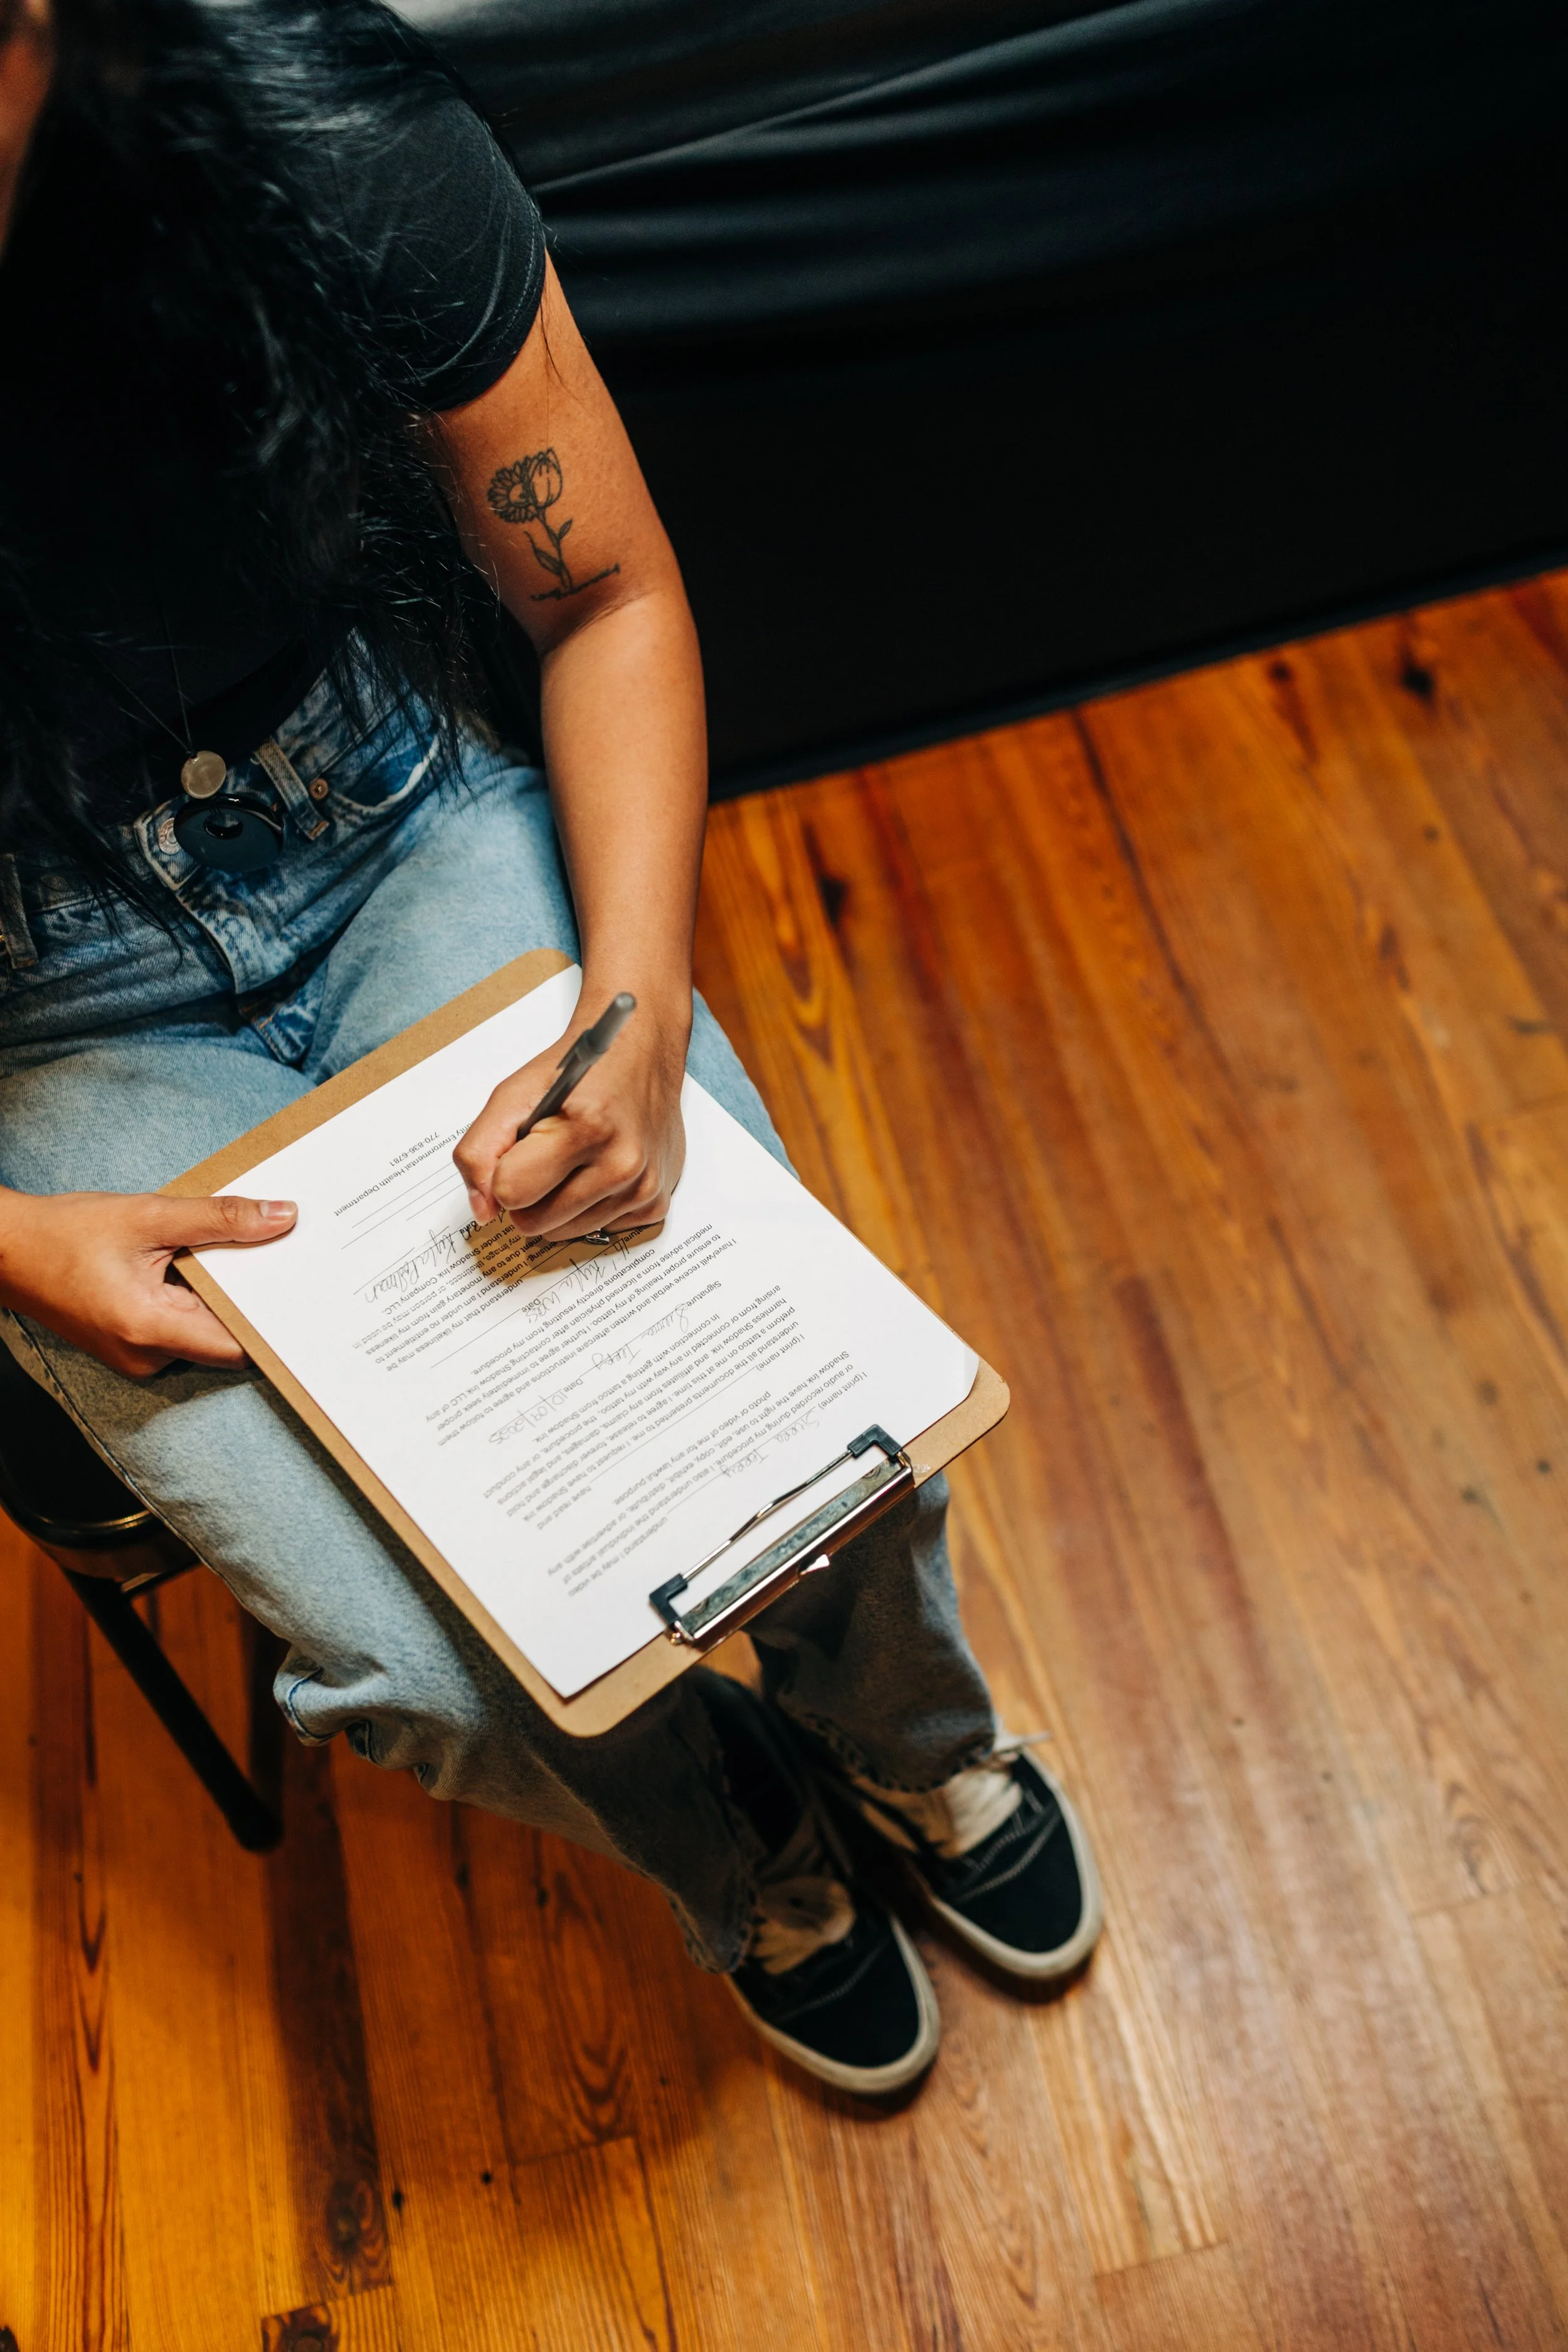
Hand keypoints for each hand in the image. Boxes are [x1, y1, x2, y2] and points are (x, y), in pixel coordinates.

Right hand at [0, 1189, 297, 1377]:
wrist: (5, 1251)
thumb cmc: (65, 1233)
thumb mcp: (148, 1215)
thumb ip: (219, 1218)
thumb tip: (283, 1217)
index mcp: (151, 1330)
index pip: (238, 1344)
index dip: (275, 1321)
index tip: (306, 1289)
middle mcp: (147, 1357)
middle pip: (226, 1341)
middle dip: (255, 1304)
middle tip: (290, 1261)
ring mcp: (138, 1358)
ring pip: (205, 1336)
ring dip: (225, 1301)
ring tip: (252, 1256)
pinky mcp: (132, 1348)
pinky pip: (182, 1332)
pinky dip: (199, 1303)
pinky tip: (207, 1267)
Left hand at [454, 994, 688, 1241]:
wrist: (642, 1056)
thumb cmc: (580, 1074)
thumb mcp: (515, 1094)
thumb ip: (481, 1150)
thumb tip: (483, 1209)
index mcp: (585, 1128)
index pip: (511, 1192)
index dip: (503, 1174)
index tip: (518, 1152)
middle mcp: (622, 1164)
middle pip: (534, 1223)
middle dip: (529, 1195)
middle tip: (545, 1157)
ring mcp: (642, 1188)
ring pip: (562, 1234)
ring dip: (558, 1204)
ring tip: (574, 1161)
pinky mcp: (655, 1204)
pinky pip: (595, 1231)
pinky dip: (589, 1208)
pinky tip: (599, 1171)